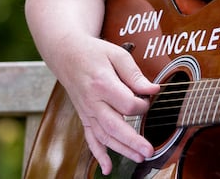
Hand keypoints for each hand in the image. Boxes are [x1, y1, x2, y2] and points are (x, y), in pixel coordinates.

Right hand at [57, 36, 159, 174]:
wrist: (67, 54)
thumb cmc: (94, 53)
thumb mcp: (117, 55)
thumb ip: (135, 74)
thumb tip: (153, 90)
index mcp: (102, 84)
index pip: (127, 103)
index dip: (142, 105)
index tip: (149, 99)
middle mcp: (92, 102)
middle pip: (114, 126)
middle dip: (132, 141)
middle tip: (149, 151)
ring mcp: (87, 112)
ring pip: (104, 136)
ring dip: (122, 150)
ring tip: (139, 158)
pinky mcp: (84, 117)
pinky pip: (90, 139)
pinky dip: (98, 154)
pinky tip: (106, 168)